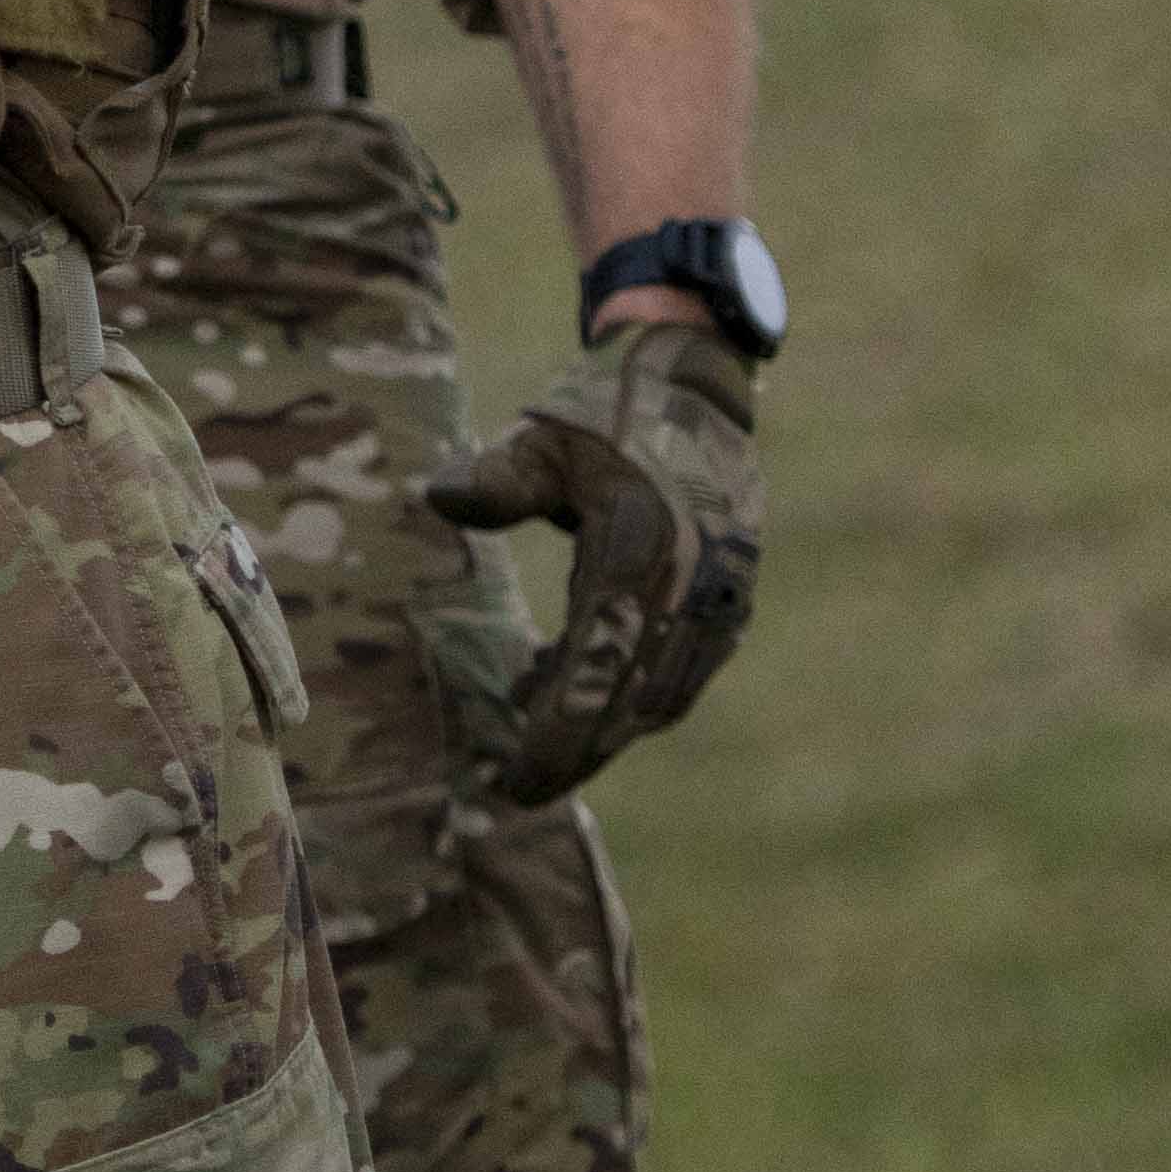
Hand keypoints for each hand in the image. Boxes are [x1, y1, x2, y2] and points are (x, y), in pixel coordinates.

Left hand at [424, 315, 765, 806]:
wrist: (696, 382)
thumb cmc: (603, 410)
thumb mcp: (543, 437)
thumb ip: (498, 477)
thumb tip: (437, 498)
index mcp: (640, 546)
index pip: (596, 666)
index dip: (556, 735)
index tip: (512, 779)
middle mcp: (690, 582)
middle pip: (630, 702)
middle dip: (574, 753)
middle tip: (519, 789)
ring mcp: (721, 596)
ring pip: (661, 698)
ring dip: (602, 729)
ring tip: (536, 727)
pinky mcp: (733, 600)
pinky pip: (685, 675)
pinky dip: (635, 699)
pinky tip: (578, 683)